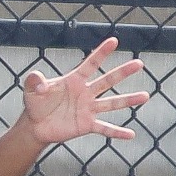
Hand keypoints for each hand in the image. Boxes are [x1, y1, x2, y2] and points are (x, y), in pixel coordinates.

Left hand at [21, 37, 149, 144]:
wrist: (36, 125)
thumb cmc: (35, 103)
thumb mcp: (30, 89)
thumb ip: (34, 80)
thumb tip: (42, 85)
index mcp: (74, 80)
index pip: (90, 64)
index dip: (101, 53)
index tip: (114, 41)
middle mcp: (86, 93)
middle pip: (107, 81)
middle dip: (123, 72)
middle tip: (139, 63)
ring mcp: (88, 109)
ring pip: (112, 103)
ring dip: (128, 100)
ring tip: (145, 96)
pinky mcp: (87, 125)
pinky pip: (105, 128)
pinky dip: (117, 132)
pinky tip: (131, 134)